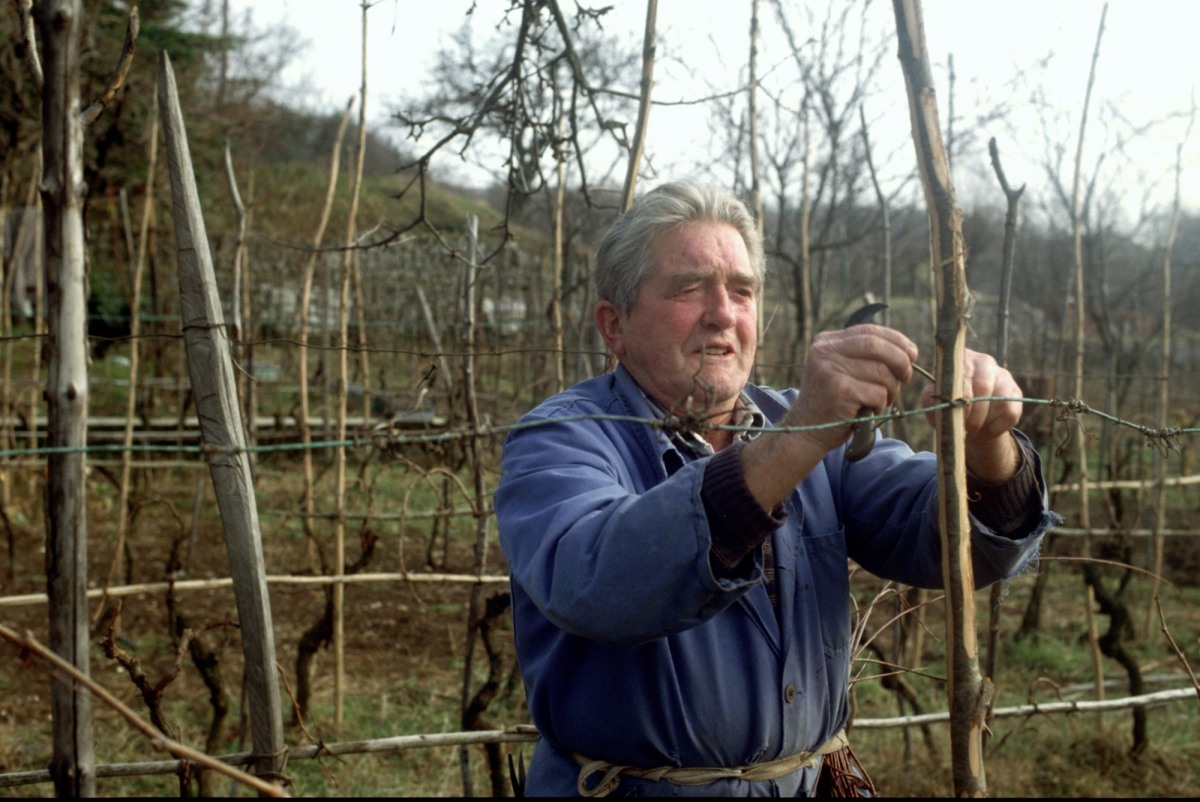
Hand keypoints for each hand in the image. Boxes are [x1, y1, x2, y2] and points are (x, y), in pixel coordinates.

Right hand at [782, 323, 918, 454]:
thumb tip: (908, 351)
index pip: (869, 331)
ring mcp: (830, 369)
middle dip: (900, 361)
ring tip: (882, 401)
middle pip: (876, 345)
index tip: (912, 354)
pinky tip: (869, 411)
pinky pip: (878, 393)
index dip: (896, 340)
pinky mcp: (839, 390)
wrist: (805, 431)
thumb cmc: (832, 403)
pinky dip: (881, 405)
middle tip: (906, 377)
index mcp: (826, 342)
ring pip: (881, 372)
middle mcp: (824, 351)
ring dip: (891, 390)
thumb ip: (864, 356)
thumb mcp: (841, 370)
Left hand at [921, 350, 1023, 482]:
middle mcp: (984, 361)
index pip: (962, 376)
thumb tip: (940, 398)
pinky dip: (997, 427)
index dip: (959, 399)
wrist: (968, 420)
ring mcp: (1002, 375)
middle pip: (983, 387)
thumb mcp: (934, 401)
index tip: (954, 415)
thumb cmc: (947, 406)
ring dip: (985, 421)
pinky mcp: (1016, 393)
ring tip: (973, 429)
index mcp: (960, 359)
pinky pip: (1011, 412)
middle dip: (973, 413)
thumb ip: (932, 397)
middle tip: (965, 427)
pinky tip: (987, 430)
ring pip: (999, 400)